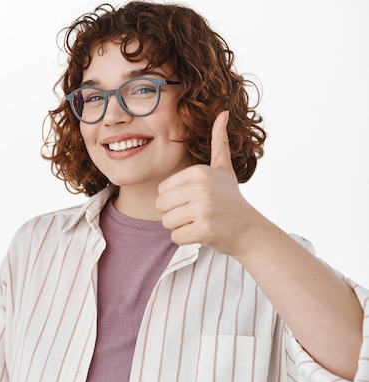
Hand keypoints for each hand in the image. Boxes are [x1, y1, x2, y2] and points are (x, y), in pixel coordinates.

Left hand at [156, 111, 256, 254]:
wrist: (250, 230)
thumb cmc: (231, 200)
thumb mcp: (224, 168)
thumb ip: (219, 143)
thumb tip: (222, 113)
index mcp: (198, 172)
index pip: (162, 190)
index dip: (175, 199)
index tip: (196, 200)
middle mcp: (200, 188)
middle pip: (161, 206)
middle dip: (175, 214)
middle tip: (197, 213)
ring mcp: (203, 209)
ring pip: (167, 222)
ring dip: (181, 227)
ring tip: (200, 221)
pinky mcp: (204, 229)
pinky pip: (176, 237)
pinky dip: (186, 239)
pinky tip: (203, 233)